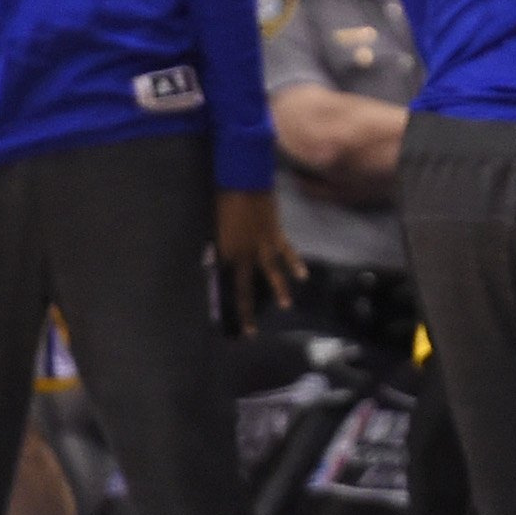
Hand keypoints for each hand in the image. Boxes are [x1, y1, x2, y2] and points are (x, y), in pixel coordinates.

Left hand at [213, 189, 302, 332]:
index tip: (223, 318)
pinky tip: (302, 275)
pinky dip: (295, 263)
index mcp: (224, 253)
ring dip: (278, 290)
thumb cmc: (223, 201)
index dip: (221, 300)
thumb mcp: (214, 226)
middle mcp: (244, 256)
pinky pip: (287, 253)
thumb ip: (216, 246)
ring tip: (285, 306)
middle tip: (250, 332)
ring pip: (271, 274)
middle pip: (245, 288)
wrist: (244, 183)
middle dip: (246, 311)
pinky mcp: (276, 236)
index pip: (222, 282)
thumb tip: (213, 261)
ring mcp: (262, 247)